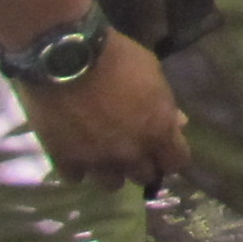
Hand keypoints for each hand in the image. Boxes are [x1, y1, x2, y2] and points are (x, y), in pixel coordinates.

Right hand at [14, 29, 191, 188]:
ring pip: (111, 184)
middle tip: (133, 149)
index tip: (165, 148)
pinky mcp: (65, 160)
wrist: (66, 57)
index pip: (176, 162)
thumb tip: (178, 123)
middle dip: (142, 164)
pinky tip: (76, 152)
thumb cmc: (116, 57)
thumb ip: (165, 104)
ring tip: (104, 154)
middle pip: (145, 176)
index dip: (171, 156)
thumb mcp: (152, 71)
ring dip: (111, 170)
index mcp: (158, 131)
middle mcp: (131, 154)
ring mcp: (97, 161)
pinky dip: (78, 167)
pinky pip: (76, 177)